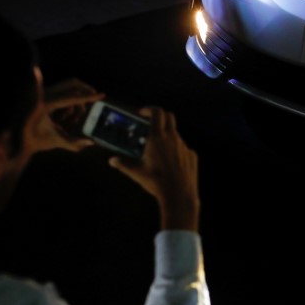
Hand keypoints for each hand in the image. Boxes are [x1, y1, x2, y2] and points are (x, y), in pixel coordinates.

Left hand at [37, 78, 104, 151]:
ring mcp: (43, 92)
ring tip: (76, 118)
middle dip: (86, 90)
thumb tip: (91, 143)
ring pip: (68, 87)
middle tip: (96, 96)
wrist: (17, 138)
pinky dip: (69, 102)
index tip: (102, 95)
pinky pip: (62, 92)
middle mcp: (44, 94)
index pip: (73, 97)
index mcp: (46, 104)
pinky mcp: (43, 94)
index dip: (90, 97)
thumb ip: (74, 144)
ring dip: (77, 99)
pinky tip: (66, 118)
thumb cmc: (36, 140)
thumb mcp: (56, 141)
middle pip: (72, 84)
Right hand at [108, 107, 199, 230]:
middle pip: (169, 117)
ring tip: (157, 150)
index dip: (149, 109)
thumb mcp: (136, 172)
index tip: (142, 113)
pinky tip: (169, 163)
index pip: (157, 112)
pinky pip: (183, 149)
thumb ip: (123, 164)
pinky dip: (175, 151)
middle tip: (151, 123)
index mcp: (158, 138)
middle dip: (160, 116)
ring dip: (166, 137)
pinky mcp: (192, 155)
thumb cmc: (156, 182)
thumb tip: (112, 161)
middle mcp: (173, 138)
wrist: (179, 194)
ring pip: (175, 135)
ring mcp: (184, 146)